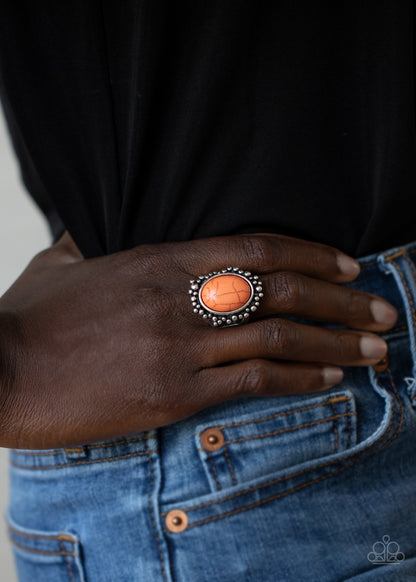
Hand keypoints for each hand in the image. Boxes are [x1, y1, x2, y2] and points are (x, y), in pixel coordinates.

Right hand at [0, 232, 396, 448]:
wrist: (0, 371)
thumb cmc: (30, 318)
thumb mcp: (64, 265)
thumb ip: (97, 246)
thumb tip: (102, 232)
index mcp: (157, 261)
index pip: (256, 248)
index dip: (310, 254)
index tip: (347, 264)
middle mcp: (177, 300)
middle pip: (280, 292)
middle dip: (340, 300)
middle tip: (382, 310)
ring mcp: (177, 349)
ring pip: (277, 339)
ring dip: (335, 344)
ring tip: (375, 350)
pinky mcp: (171, 395)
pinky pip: (251, 382)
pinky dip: (297, 379)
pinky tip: (328, 380)